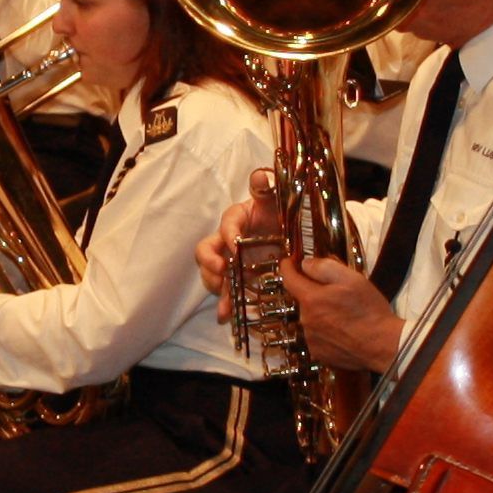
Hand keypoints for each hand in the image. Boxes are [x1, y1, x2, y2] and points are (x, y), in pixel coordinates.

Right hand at [196, 175, 274, 301]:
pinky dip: (225, 304)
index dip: (228, 234)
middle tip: (222, 270)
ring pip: (212, 273)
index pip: (227, 223)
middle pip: (206, 250)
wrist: (286, 232)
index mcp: (237, 219)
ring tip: (224, 295)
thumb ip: (267, 187)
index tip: (236, 246)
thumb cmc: (277, 212)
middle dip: (210, 262)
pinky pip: (226, 291)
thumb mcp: (276, 198)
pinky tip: (226, 316)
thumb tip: (261, 175)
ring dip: (215, 285)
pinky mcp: (237, 278)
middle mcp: (227, 241)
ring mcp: (230, 261)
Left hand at [277, 253, 404, 373]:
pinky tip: (345, 331)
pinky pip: (319, 336)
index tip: (289, 261)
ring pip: (312, 318)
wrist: (383, 346)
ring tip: (347, 315)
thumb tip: (306, 264)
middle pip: (304, 299)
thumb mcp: (351, 279)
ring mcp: (312, 339)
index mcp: (311, 299)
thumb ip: (324, 267)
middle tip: (339, 292)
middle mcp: (306, 320)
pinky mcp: (320, 354)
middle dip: (316, 292)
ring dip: (323, 313)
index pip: (289, 279)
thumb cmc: (369, 311)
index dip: (287, 267)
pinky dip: (327, 331)